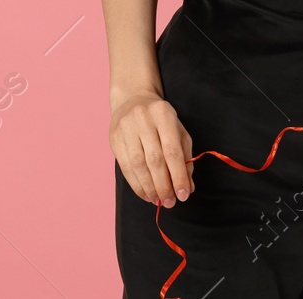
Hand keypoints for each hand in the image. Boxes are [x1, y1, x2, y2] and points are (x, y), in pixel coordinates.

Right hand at [109, 89, 195, 207]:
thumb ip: (185, 157)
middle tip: (170, 202)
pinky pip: (125, 167)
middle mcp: (143, 120)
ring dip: (149, 188)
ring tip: (158, 200)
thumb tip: (188, 187)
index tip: (184, 195)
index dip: (179, 176)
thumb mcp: (178, 130)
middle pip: (155, 160)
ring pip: (138, 165)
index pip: (172, 151)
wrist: (132, 99)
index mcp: (164, 115)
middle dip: (164, 185)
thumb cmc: (160, 119)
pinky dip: (136, 184)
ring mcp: (126, 128)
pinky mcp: (114, 139)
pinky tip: (145, 194)